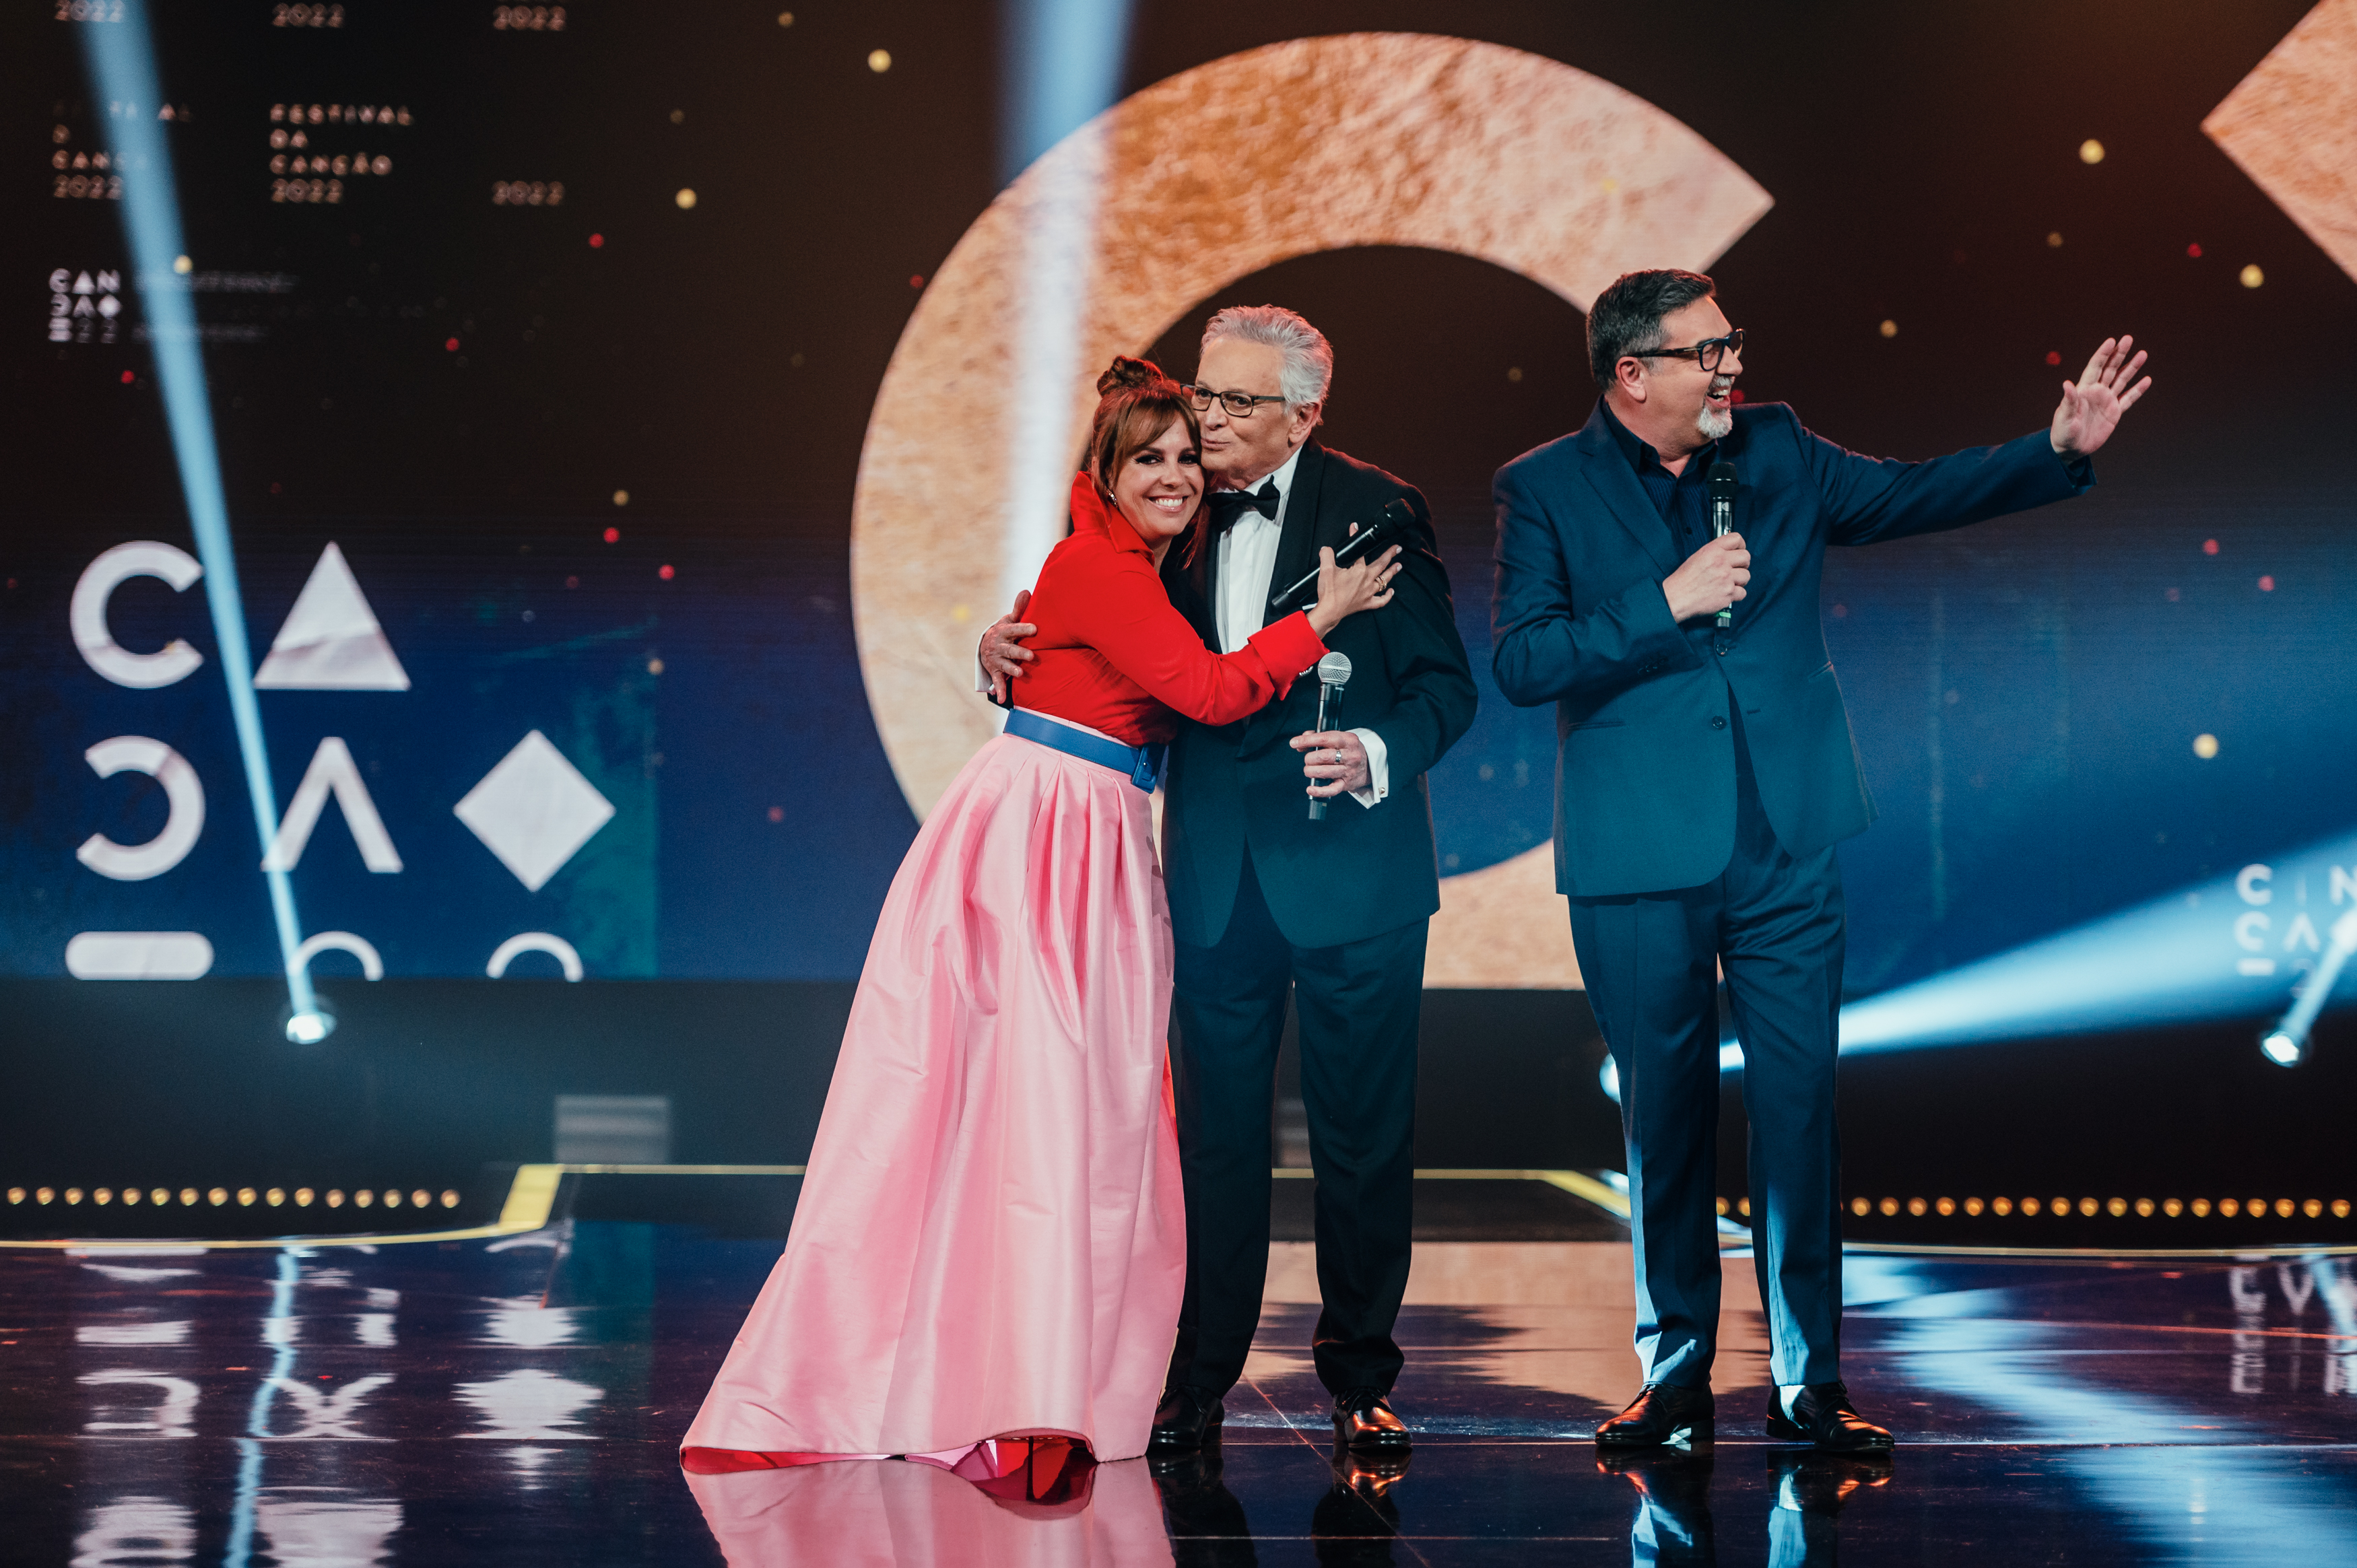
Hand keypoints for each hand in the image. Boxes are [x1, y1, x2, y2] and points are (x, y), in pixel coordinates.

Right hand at [979, 588, 1035, 703]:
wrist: (986, 645)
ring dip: (1011, 669)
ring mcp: (997, 660)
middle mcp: (999, 647)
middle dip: (1019, 652)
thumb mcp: (1009, 620)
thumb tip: (1027, 590)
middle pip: (1009, 649)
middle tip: (1031, 655)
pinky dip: (1000, 690)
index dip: (1023, 628)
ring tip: (1020, 673)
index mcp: (1004, 632)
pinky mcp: (996, 672)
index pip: (1014, 629)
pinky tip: (1002, 699)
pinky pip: (997, 682)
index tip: (1035, 628)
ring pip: (1004, 665)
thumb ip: (1019, 608)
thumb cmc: (1005, 631)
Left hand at [1291, 729, 1369, 797]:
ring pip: (1325, 772)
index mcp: (1348, 740)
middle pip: (1324, 756)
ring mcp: (1349, 770)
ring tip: (1308, 770)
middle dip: (1309, 758)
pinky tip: (1310, 789)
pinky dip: (1319, 791)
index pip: (1325, 738)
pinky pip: (1332, 790)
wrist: (1368, 766)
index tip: (1294, 743)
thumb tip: (1299, 743)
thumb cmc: (1348, 750)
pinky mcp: (1346, 784)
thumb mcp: (1338, 738)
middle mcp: (1350, 755)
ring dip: (1311, 771)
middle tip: (1308, 759)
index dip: (1307, 741)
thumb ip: (1318, 737)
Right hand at [1306, 543, 1401, 638]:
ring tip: (1399, 565)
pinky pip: (1381, 601)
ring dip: (1392, 572)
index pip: (1361, 552)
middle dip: (1390, 555)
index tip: (1355, 527)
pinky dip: (1387, 596)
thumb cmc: (1329, 592)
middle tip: (1398, 548)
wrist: (1329, 611)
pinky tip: (1391, 591)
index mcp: (1359, 571)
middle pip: (1382, 565)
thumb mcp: (1325, 569)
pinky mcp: (1367, 603)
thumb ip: (1327, 555)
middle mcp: (1367, 580)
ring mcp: (1369, 593)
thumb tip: (1326, 549)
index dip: (1356, 537)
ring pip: (1384, 580)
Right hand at [1662, 533, 1748, 621]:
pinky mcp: (1728, 594)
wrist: (1676, 597)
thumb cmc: (1683, 580)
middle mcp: (1721, 562)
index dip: (1740, 546)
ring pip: (1746, 576)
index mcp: (1713, 550)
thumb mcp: (1697, 556)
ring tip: (1729, 583)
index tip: (1738, 551)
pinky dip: (1736, 595)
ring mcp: (1726, 578)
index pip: (1737, 539)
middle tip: (1735, 570)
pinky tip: (1726, 594)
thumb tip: (1729, 553)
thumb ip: (1715, 552)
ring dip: (1740, 581)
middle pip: (1746, 557)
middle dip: (1742, 564)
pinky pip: (1743, 593)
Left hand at [2050, 335, 2151, 457]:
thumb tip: (2067, 383)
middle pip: (2110, 368)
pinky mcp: (2114, 413)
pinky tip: (2147, 380)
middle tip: (2128, 338)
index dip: (2103, 354)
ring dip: (2132, 367)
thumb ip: (2068, 401)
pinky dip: (2137, 390)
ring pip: (2122, 380)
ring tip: (2142, 354)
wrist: (2070, 449)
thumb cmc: (2063, 433)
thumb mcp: (2064, 417)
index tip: (2111, 340)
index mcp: (2084, 390)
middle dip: (2119, 354)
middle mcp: (2097, 392)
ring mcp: (2107, 401)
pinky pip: (2128, 399)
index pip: (2095, 367)